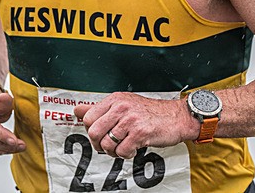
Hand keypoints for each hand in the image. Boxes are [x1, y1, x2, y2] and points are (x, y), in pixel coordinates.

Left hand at [73, 92, 198, 158]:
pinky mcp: (141, 133)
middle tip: (109, 146)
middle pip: (94, 132)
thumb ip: (99, 108)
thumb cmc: (151, 113)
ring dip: (114, 152)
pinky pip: (122, 151)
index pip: (88, 117)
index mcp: (115, 99)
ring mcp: (131, 119)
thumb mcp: (123, 104)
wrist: (177, 117)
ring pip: (107, 144)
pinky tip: (134, 148)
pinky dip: (126, 155)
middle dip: (99, 145)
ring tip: (123, 147)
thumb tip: (77, 110)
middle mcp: (121, 107)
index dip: (91, 131)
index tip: (100, 135)